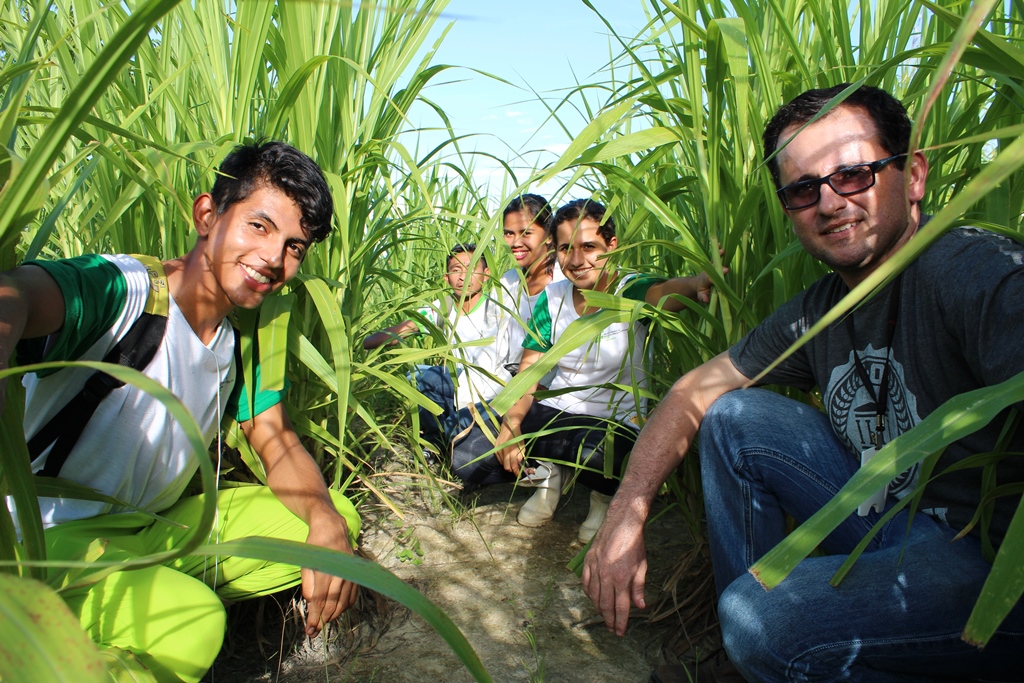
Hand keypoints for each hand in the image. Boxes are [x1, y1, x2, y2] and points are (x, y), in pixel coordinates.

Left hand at [301, 513, 356, 636]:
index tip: (310, 629)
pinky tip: (336, 611)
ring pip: (344, 603)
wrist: (332, 528)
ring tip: (323, 622)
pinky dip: (345, 607)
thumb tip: (311, 603)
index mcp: (325, 569)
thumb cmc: (315, 546)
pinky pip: (352, 597)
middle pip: (333, 604)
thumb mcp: (305, 563)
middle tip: (314, 631)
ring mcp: (350, 574)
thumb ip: (308, 584)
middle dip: (323, 620)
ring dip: (333, 616)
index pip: (320, 599)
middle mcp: (341, 573)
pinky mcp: (355, 575)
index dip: (315, 616)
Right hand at [495, 421, 524, 475]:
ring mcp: (498, 450)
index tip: (519, 475)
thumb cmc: (518, 436)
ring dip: (507, 465)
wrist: (508, 427)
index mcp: (512, 450)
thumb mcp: (522, 446)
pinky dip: (503, 461)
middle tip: (515, 469)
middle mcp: (504, 451)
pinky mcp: (495, 449)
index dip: (516, 471)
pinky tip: (506, 458)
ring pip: (502, 464)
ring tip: (511, 462)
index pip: (513, 465)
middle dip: (511, 470)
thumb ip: (521, 455)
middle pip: (506, 467)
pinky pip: (499, 459)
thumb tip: (519, 464)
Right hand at [581, 505, 647, 635]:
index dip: (620, 622)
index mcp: (622, 579)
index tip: (620, 632)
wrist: (622, 523)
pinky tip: (593, 598)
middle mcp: (606, 576)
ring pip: (594, 596)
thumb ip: (639, 588)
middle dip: (608, 620)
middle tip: (611, 629)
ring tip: (603, 616)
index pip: (620, 607)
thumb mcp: (642, 566)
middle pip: (605, 605)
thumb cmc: (635, 544)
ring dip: (598, 609)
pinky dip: (589, 593)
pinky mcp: (588, 561)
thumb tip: (640, 606)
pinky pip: (586, 583)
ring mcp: (595, 569)